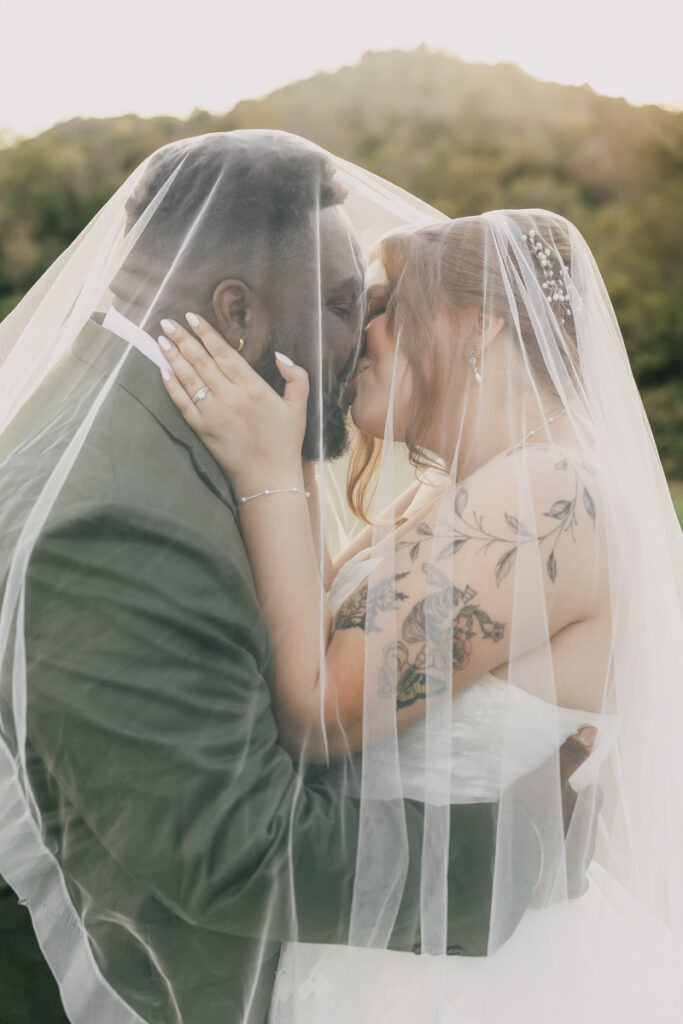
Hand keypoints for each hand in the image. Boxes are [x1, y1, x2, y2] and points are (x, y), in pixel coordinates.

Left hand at [158, 314, 308, 493]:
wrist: (268, 477)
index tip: (192, 318)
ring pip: (188, 378)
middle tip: (168, 323)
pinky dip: (171, 385)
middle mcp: (230, 397)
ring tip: (161, 340)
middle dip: (182, 339)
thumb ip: (296, 377)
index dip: (206, 333)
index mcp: (253, 387)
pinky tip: (162, 370)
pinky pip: (181, 402)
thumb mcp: (299, 406)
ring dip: (173, 357)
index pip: (223, 353)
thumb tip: (281, 356)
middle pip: (201, 361)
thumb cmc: (284, 442)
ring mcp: (213, 413)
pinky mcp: (202, 428)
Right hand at [515, 725, 600, 903]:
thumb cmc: (530, 816)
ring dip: (570, 841)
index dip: (583, 789)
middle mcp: (589, 842)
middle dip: (577, 816)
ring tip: (549, 835)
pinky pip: (576, 879)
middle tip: (555, 809)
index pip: (595, 796)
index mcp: (586, 814)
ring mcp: (580, 867)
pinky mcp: (568, 888)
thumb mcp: (546, 778)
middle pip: (588, 822)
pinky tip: (554, 864)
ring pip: (582, 849)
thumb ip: (569, 756)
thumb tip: (593, 731)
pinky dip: (567, 870)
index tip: (571, 786)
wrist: (513, 862)